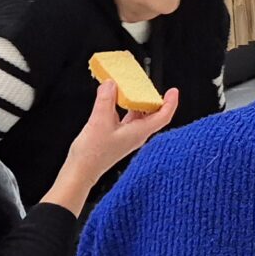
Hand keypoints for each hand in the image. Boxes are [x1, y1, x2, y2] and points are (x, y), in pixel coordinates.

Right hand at [45, 80, 177, 211]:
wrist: (81, 171)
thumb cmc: (92, 154)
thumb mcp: (99, 121)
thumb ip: (105, 100)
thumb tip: (111, 84)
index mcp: (139, 132)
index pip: (163, 116)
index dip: (170, 102)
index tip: (173, 91)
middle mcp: (137, 135)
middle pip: (153, 114)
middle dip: (153, 98)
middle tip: (148, 85)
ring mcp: (128, 136)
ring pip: (140, 115)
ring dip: (138, 102)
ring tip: (133, 89)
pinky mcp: (118, 136)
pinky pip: (128, 118)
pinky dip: (126, 107)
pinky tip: (116, 101)